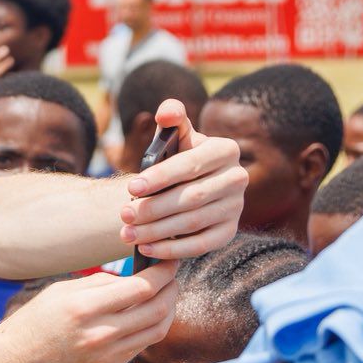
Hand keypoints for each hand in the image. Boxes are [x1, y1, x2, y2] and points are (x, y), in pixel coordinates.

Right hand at [0, 263, 178, 362]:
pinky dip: (152, 327)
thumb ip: (100, 283)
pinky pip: (143, 345)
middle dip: (172, 288)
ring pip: (158, 330)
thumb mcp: (60, 292)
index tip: (168, 262)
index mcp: (84, 308)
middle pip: (158, 308)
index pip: (142, 287)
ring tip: (166, 295)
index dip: (163, 272)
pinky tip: (148, 316)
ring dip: (168, 309)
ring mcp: (107, 356)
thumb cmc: (34, 322)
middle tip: (171, 276)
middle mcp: (100, 334)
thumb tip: (134, 277)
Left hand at [120, 99, 246, 259]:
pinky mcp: (228, 231)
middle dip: (153, 208)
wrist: (191, 184)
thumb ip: (172, 119)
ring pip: (192, 223)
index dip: (160, 177)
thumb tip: (166, 112)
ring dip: (156, 232)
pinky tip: (145, 248)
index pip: (191, 165)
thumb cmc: (179, 158)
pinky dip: (172, 250)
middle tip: (124, 215)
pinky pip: (200, 245)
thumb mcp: (177, 137)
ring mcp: (236, 207)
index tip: (131, 188)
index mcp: (225, 150)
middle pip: (191, 198)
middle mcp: (238, 178)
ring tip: (127, 233)